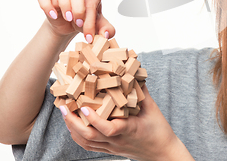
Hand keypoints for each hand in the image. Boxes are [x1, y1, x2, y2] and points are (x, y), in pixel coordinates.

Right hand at [37, 0, 114, 42]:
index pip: (91, 1)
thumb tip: (107, 34)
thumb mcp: (98, 27)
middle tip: (78, 24)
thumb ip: (107, 29)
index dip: (90, 20)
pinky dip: (46, 5)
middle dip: (78, 9)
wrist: (69, 26)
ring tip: (67, 18)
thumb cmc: (85, 22)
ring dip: (64, 4)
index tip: (88, 35)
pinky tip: (53, 16)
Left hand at [61, 85, 192, 160]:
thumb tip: (134, 73)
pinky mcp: (110, 150)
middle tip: (63, 107)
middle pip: (89, 136)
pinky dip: (78, 136)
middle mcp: (117, 141)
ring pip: (86, 142)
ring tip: (65, 113)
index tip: (83, 107)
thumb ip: (141, 91)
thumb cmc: (159, 131)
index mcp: (128, 130)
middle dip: (72, 122)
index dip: (93, 119)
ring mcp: (112, 147)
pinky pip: (89, 146)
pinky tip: (73, 126)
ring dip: (72, 128)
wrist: (162, 153)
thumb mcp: (152, 108)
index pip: (108, 129)